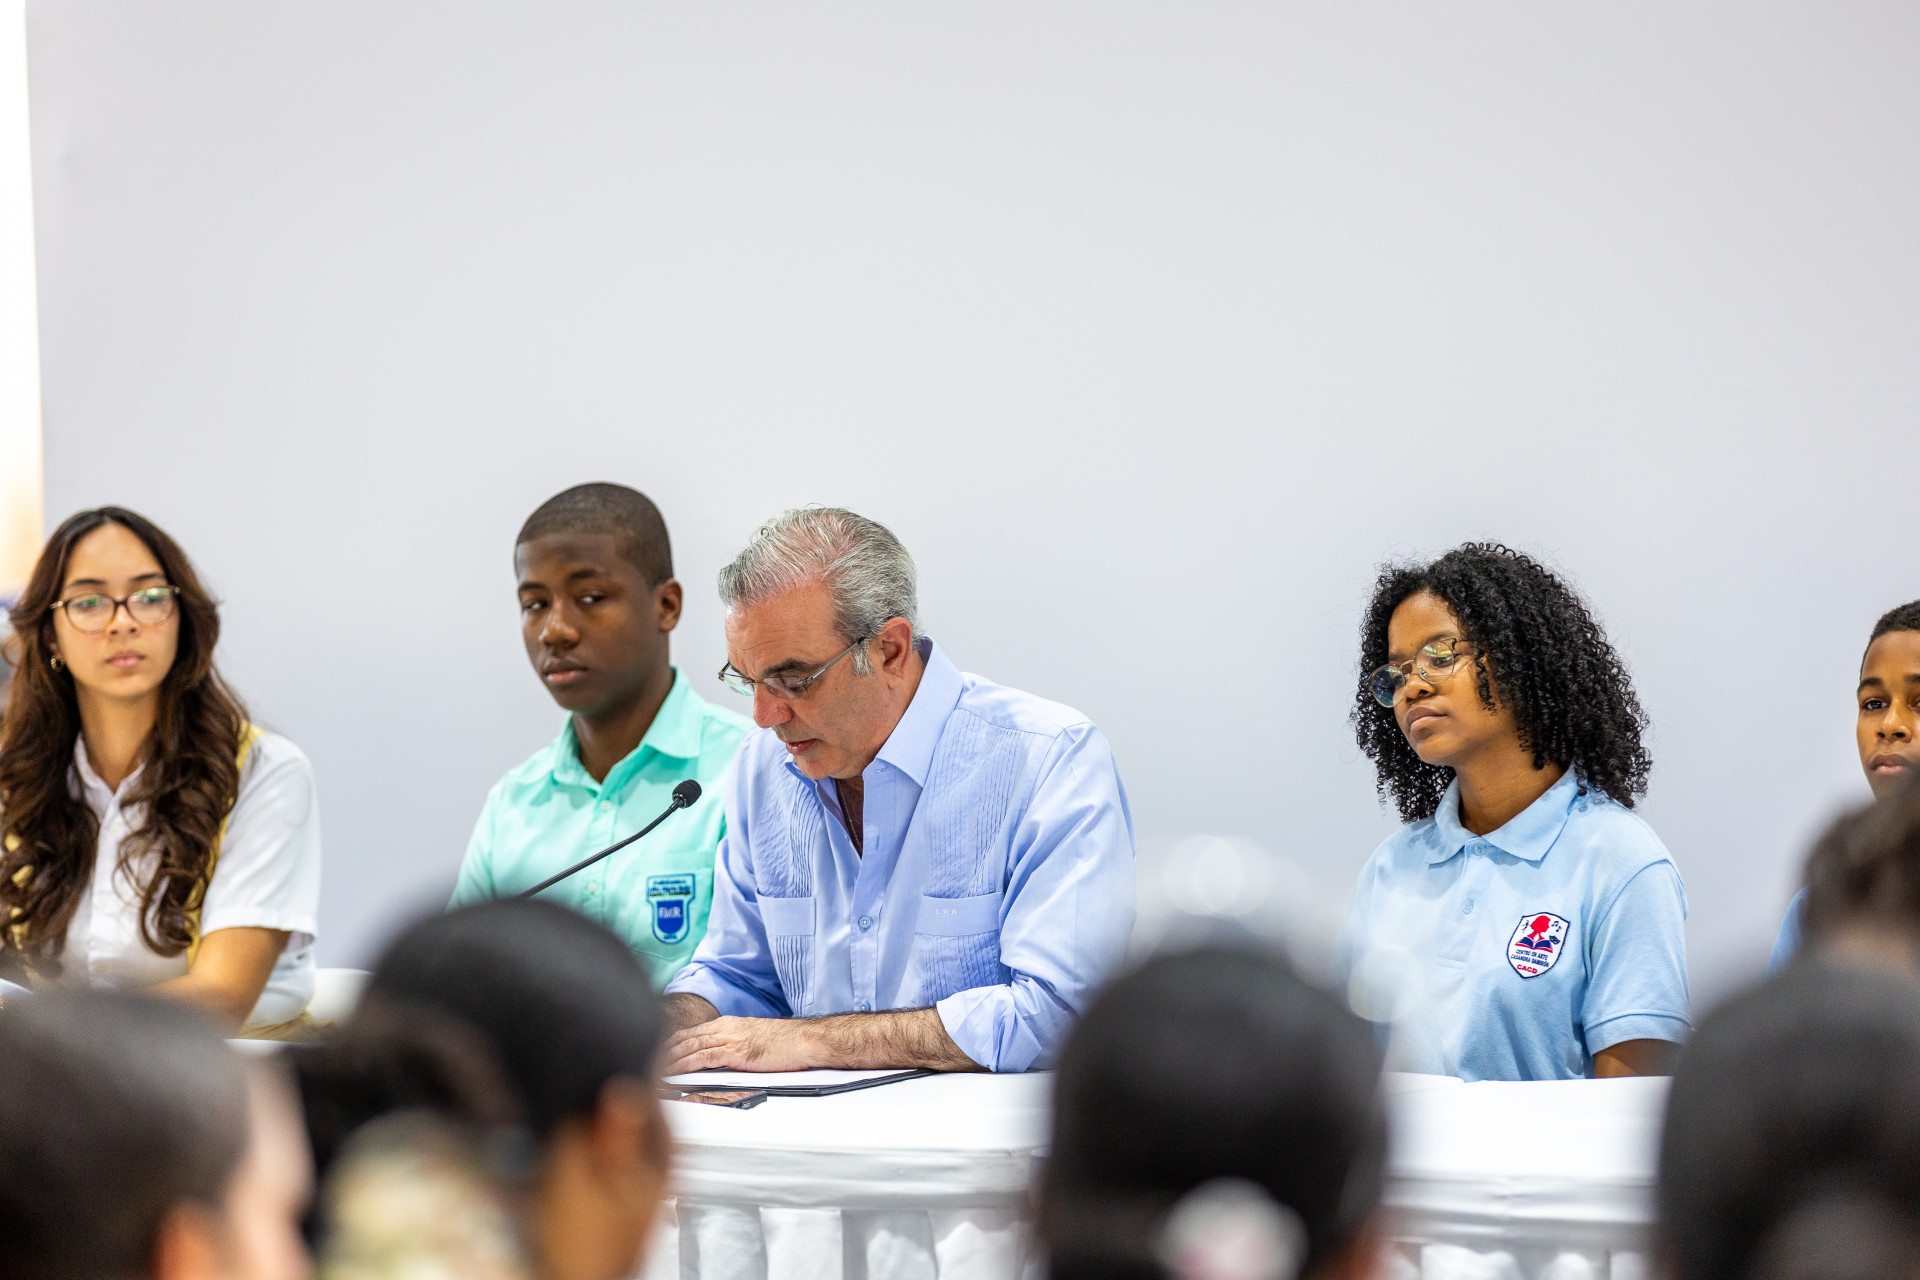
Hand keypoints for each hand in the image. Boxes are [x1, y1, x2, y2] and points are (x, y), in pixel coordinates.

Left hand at [664, 1016, 821, 1074]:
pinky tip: (672, 1073)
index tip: (653, 1054)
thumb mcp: (755, 1042)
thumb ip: (735, 1049)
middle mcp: (726, 1027)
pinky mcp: (736, 1052)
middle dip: (661, 1052)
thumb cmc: (788, 1044)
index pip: (691, 1033)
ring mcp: (730, 1038)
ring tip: (649, 1070)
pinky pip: (702, 1058)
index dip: (670, 1044)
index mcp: (730, 1024)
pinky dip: (683, 1066)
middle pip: (684, 1038)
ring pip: (689, 1047)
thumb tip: (720, 1063)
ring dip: (667, 1060)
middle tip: (641, 1062)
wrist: (807, 1041)